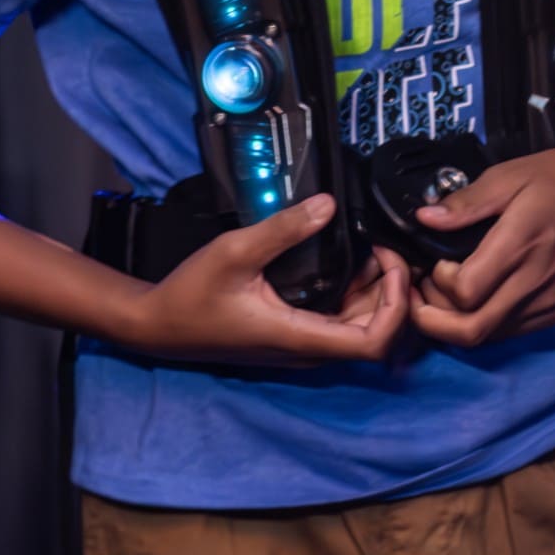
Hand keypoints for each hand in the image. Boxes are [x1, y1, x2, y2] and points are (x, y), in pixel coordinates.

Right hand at [121, 196, 411, 367]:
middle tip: (383, 246)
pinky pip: (338, 320)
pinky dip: (354, 294)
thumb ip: (284, 230)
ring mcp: (300, 345)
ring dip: (374, 292)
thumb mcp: (235, 252)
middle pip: (374, 333)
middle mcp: (307, 349)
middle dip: (391, 291)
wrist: (158, 326)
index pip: (373, 343)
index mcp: (299, 336)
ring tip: (371, 247)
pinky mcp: (293, 334)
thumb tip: (329, 204)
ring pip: (358, 327)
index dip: (396, 306)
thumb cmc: (192, 293)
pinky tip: (349, 260)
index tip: (389, 263)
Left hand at [408, 148, 554, 346]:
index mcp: (521, 244)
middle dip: (433, 320)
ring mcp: (550, 301)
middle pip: (471, 330)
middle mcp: (536, 281)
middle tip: (421, 295)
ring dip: (458, 323)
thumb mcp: (512, 175)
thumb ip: (467, 201)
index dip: (439, 283)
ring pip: (489, 336)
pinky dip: (486, 322)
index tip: (436, 260)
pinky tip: (479, 296)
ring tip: (446, 293)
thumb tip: (425, 217)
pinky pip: (512, 330)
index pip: (465, 292)